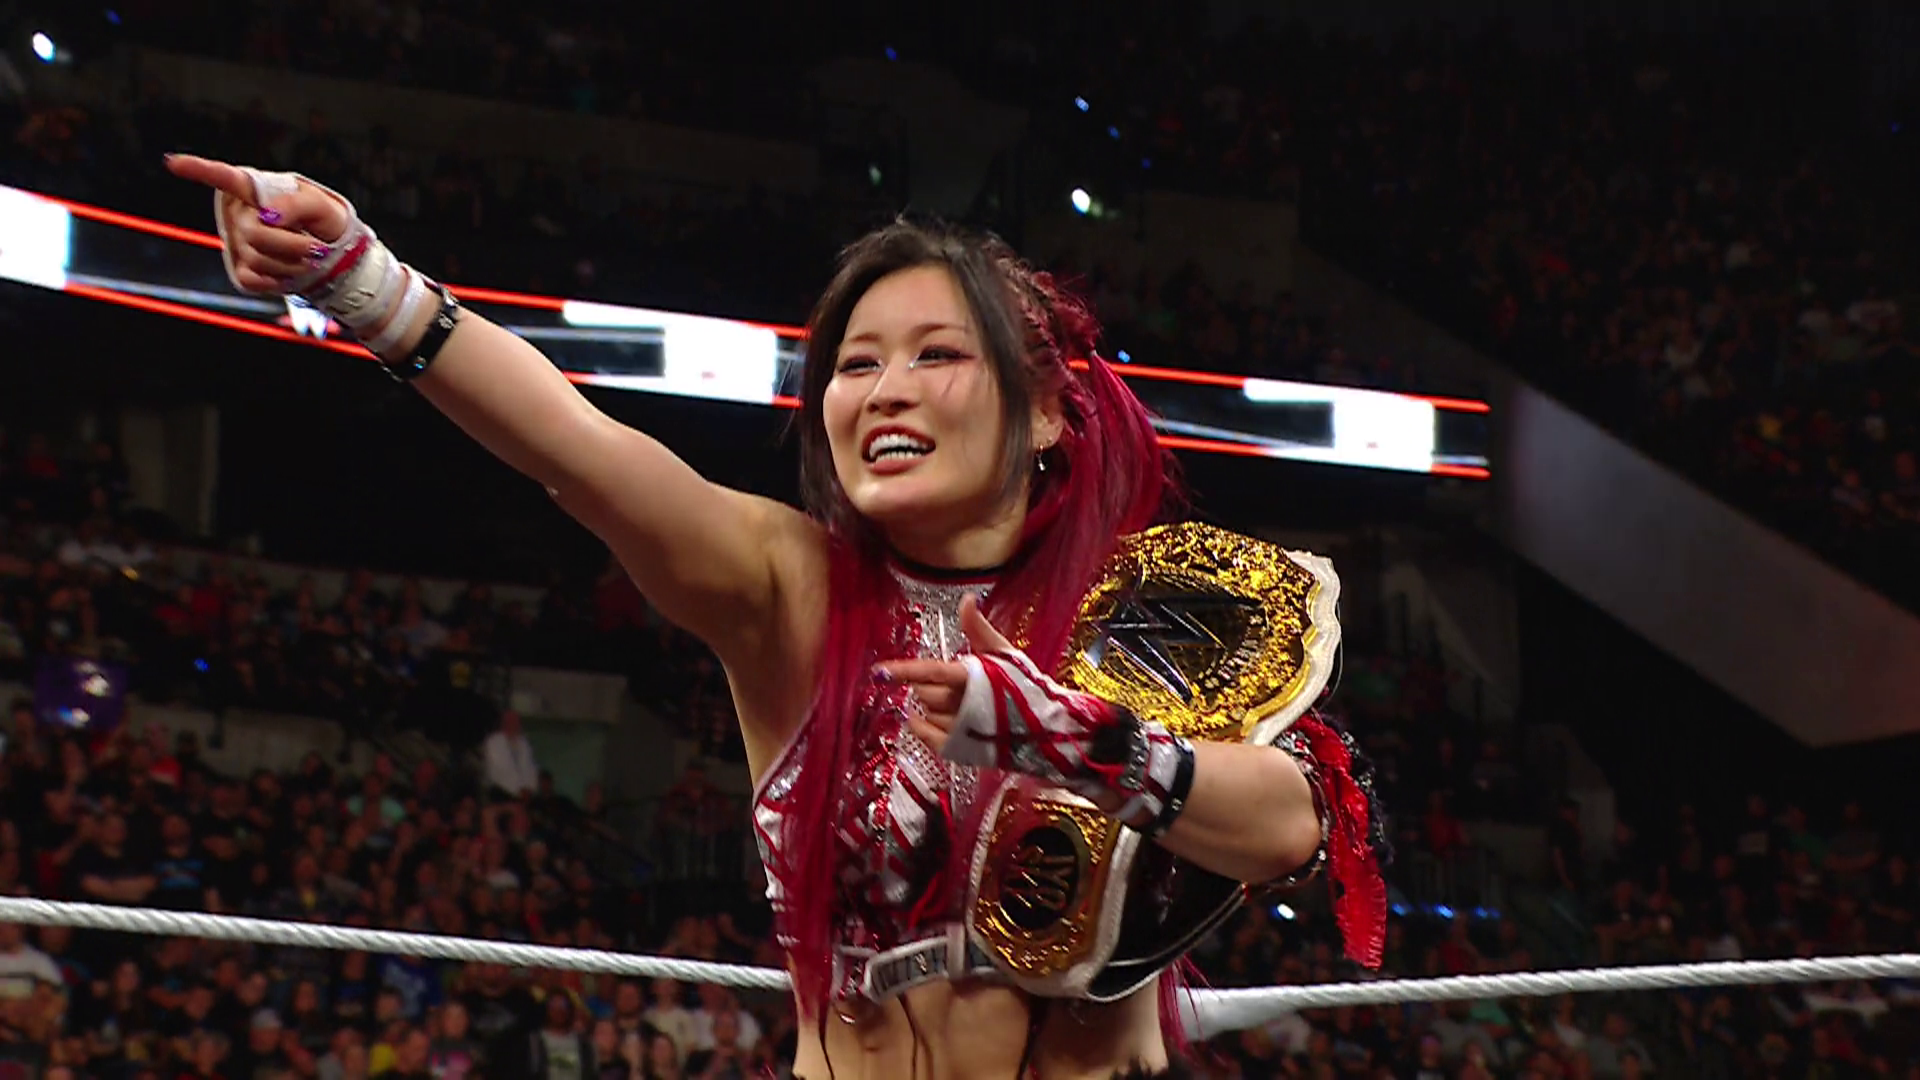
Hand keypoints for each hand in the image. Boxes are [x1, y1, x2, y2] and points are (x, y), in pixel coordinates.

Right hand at [163, 154, 350, 292]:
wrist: (330, 252)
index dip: (199, 170)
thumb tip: (268, 215)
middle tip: (315, 246)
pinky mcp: (242, 271)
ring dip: (292, 262)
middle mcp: (238, 214)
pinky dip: (280, 279)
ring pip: (259, 258)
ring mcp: (237, 243)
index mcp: (252, 189)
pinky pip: (255, 280)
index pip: (224, 177)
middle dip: (293, 243)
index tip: (173, 163)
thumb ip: (296, 203)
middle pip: (255, 233)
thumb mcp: (320, 203)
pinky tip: (289, 270)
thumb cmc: (320, 220)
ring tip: (306, 255)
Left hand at [872, 593, 1012, 753]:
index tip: (880, 671)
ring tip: (955, 703)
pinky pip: (925, 735)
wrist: (1043, 728)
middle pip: (924, 691)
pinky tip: (925, 719)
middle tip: (951, 684)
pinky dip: (920, 726)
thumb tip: (967, 599)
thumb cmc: (1024, 687)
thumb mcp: (1004, 652)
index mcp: (972, 677)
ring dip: (932, 706)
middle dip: (930, 685)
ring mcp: (959, 729)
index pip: (931, 671)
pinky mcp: (958, 748)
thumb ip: (978, 628)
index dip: (903, 670)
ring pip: (925, 712)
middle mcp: (962, 704)